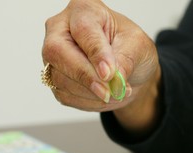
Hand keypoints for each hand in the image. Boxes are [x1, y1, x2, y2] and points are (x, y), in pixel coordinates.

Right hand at [42, 0, 159, 116]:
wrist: (129, 70)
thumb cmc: (131, 48)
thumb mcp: (138, 47)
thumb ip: (126, 59)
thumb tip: (112, 78)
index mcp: (84, 10)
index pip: (83, 30)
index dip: (96, 54)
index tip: (109, 73)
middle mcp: (60, 29)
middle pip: (57, 52)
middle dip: (85, 76)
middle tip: (109, 92)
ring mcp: (54, 56)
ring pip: (60, 78)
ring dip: (91, 93)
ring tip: (116, 93)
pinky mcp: (54, 79)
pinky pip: (65, 96)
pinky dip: (88, 102)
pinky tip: (104, 96)